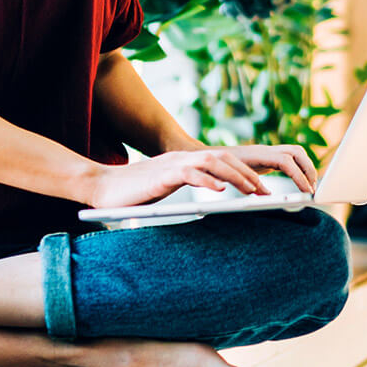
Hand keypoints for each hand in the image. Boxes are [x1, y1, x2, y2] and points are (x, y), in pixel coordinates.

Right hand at [87, 149, 272, 208]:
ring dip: (235, 176)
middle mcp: (181, 159)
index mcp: (184, 163)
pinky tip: (221, 191)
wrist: (101, 187)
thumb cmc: (131, 195)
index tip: (260, 188)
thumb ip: (184, 191)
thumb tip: (206, 209)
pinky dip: (208, 180)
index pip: (221, 161)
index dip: (243, 172)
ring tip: (251, 190)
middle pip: (223, 158)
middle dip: (247, 174)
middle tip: (265, 191)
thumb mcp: (165, 190)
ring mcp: (172, 165)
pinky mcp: (162, 175)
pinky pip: (190, 173)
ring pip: (212, 162)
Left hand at [217, 143, 317, 194]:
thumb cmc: (217, 167)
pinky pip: (289, 158)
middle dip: (308, 170)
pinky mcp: (268, 156)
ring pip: (296, 153)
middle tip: (313, 190)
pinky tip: (300, 183)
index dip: (298, 176)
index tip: (307, 191)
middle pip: (297, 152)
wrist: (208, 156)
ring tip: (310, 187)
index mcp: (258, 154)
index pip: (286, 161)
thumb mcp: (231, 177)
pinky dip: (298, 169)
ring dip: (306, 168)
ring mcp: (268, 151)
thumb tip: (266, 195)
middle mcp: (266, 150)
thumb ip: (249, 184)